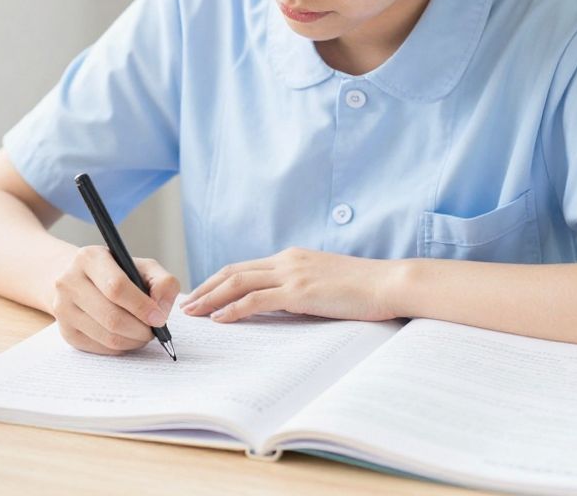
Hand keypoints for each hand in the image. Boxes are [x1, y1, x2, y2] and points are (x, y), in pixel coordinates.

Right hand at [51, 245, 180, 354]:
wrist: (78, 281)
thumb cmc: (116, 273)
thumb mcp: (141, 266)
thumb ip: (162, 282)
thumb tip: (161, 311)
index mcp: (89, 258)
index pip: (116, 287)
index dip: (142, 306)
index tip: (159, 318)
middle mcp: (69, 282)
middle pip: (112, 317)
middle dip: (140, 329)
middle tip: (154, 330)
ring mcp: (63, 309)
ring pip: (107, 337)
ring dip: (133, 341)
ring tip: (143, 333)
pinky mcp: (66, 332)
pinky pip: (101, 348)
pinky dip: (121, 347)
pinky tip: (127, 337)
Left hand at [181, 247, 400, 322]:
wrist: (390, 283)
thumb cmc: (364, 288)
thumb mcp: (324, 282)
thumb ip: (300, 288)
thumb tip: (280, 304)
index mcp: (291, 257)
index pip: (244, 267)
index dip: (217, 280)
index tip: (200, 294)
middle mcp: (286, 260)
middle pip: (233, 272)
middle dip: (205, 288)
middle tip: (185, 304)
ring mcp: (292, 274)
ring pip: (238, 283)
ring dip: (210, 298)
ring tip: (193, 313)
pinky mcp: (299, 291)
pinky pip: (257, 299)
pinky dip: (233, 308)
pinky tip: (219, 319)